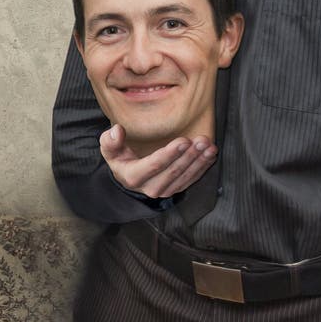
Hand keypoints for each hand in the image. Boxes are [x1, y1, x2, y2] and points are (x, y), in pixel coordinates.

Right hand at [99, 124, 217, 198]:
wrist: (128, 177)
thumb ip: (110, 141)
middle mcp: (150, 187)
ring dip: (199, 161)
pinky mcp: (175, 189)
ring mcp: (164, 190)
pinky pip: (191, 180)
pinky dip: (202, 167)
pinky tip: (210, 155)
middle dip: (190, 155)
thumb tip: (117, 131)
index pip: (154, 165)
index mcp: (133, 177)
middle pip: (173, 171)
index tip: (184, 140)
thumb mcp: (110, 150)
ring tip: (209, 146)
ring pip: (185, 176)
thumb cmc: (120, 159)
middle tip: (202, 140)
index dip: (170, 154)